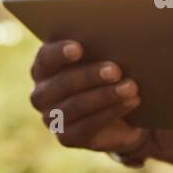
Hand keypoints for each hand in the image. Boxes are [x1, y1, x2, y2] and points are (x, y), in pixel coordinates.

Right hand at [28, 39, 149, 153]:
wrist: (122, 115)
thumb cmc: (109, 75)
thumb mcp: (105, 58)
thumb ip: (102, 46)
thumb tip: (119, 34)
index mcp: (44, 67)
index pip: (46, 57)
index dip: (60, 53)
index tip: (79, 48)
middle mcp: (41, 94)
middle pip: (63, 83)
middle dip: (90, 75)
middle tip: (116, 70)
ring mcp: (51, 118)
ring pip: (76, 106)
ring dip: (106, 95)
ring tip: (131, 86)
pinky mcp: (66, 138)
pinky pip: (87, 126)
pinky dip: (111, 112)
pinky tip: (131, 102)